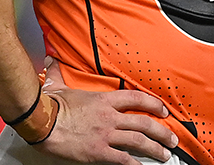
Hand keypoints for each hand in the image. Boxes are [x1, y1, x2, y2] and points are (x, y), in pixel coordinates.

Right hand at [32, 57, 178, 164]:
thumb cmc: (50, 106)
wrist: (42, 122)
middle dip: (162, 132)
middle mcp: (109, 117)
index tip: (162, 110)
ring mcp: (105, 134)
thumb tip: (52, 60)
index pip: (136, 98)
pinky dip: (135, 164)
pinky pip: (123, 159)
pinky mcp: (99, 151)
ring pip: (139, 141)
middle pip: (144, 122)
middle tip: (171, 139)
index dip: (153, 104)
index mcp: (103, 100)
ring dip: (155, 148)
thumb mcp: (57, 85)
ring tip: (164, 155)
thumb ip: (58, 72)